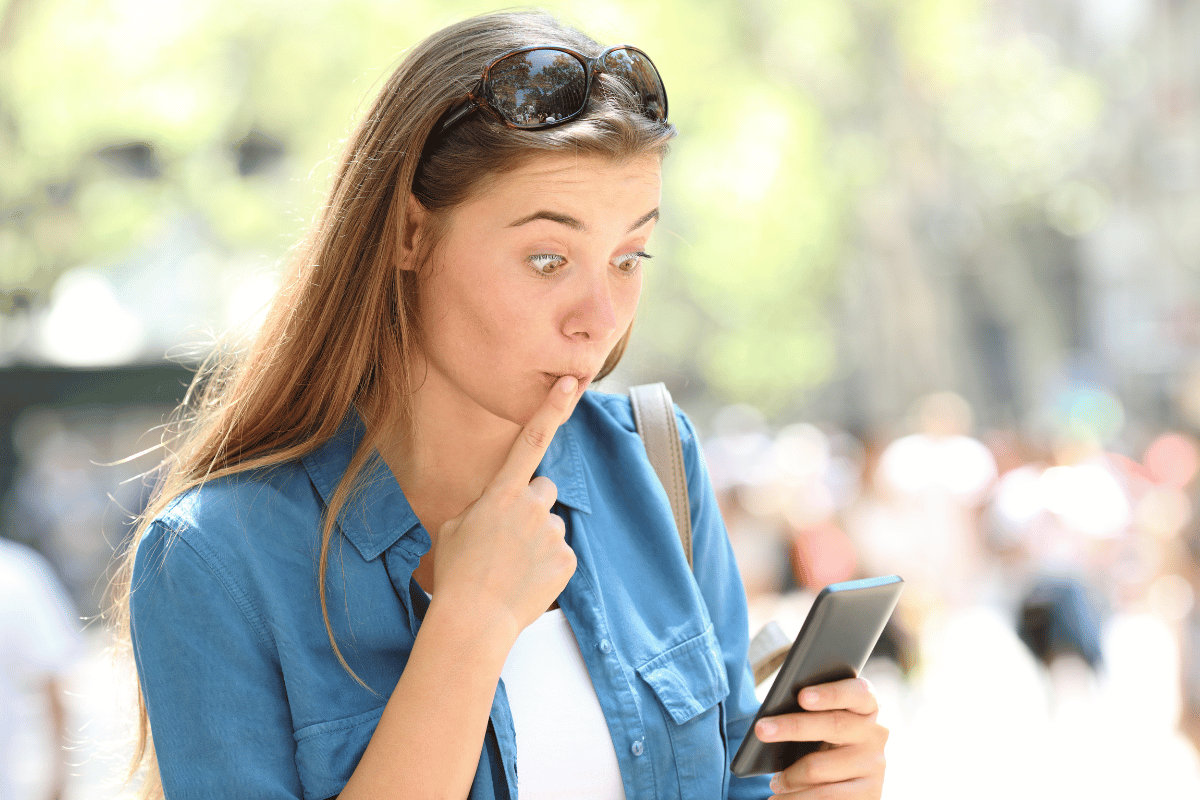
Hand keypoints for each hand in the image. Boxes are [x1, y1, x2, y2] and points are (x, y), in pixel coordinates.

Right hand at [431, 376, 581, 632]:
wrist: (474, 619)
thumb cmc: (457, 573)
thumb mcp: (456, 527)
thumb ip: (484, 507)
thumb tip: (501, 508)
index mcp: (501, 494)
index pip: (530, 440)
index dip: (552, 408)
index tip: (572, 383)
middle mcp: (531, 506)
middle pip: (544, 490)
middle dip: (533, 508)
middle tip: (510, 539)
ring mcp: (552, 533)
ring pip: (551, 526)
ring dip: (538, 541)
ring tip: (512, 568)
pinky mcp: (567, 560)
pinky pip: (561, 554)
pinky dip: (548, 566)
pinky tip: (526, 582)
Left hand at [753, 677, 887, 799]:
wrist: (849, 779)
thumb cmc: (824, 738)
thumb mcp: (823, 721)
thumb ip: (811, 710)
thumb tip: (773, 721)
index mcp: (867, 704)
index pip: (857, 692)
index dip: (831, 693)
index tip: (802, 696)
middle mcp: (876, 732)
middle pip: (833, 725)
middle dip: (792, 726)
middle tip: (760, 730)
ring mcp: (875, 764)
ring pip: (819, 766)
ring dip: (790, 774)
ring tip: (773, 780)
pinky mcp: (870, 793)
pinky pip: (826, 796)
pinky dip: (796, 798)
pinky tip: (777, 799)